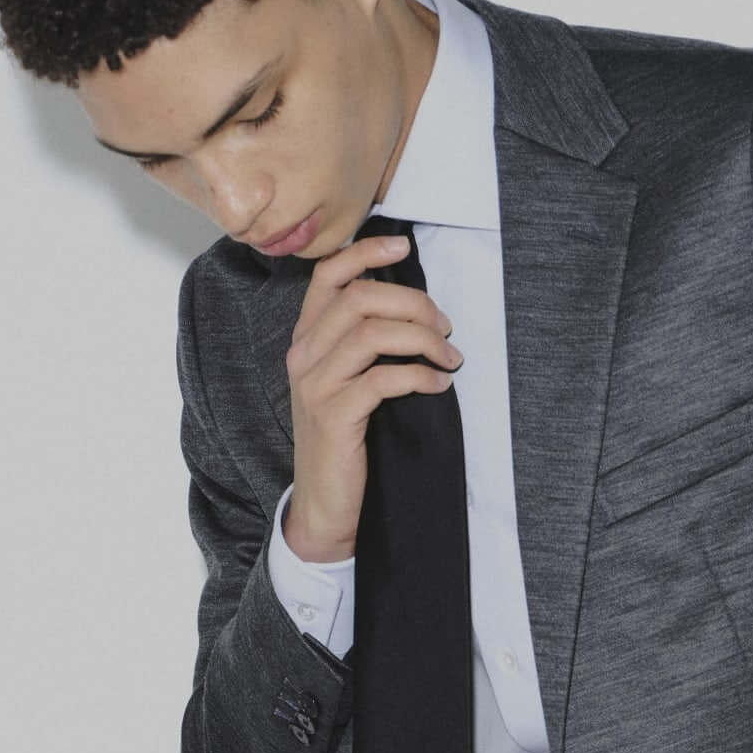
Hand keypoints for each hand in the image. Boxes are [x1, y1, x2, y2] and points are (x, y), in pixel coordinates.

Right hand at [281, 231, 463, 560]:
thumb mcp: (346, 383)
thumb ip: (362, 344)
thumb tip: (415, 309)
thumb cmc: (346, 440)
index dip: (366, 251)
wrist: (324, 505)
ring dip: (423, 340)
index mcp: (305, 339)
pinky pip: (384, 378)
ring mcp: (315, 385)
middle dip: (415, 304)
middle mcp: (303, 355)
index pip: (327, 274)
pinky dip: (420, 376)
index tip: (404, 246)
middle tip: (446, 329)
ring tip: (449, 360)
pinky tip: (439, 386)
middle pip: (360, 298)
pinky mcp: (335, 416)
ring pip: (372, 333)